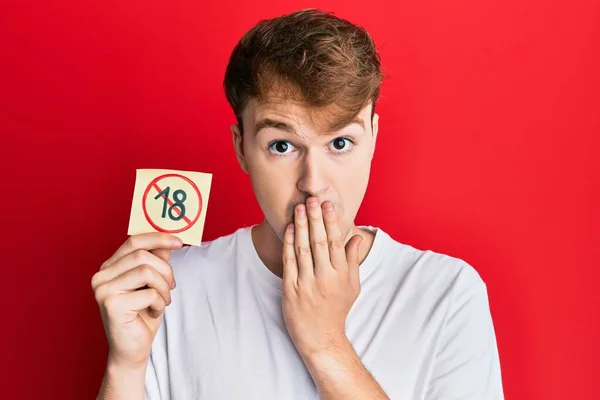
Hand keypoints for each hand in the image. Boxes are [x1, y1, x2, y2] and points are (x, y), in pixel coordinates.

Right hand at [91, 233, 182, 369]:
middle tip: (172, 286)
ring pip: (147, 272)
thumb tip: (169, 239)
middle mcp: (101, 276)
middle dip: (165, 270)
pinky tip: (153, 312)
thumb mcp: (153, 283)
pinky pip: (149, 293)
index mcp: (109, 268)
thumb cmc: (142, 315)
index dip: (158, 238)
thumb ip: (156, 260)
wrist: (131, 350)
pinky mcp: (112, 305)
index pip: (133, 241)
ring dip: (163, 288)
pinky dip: (159, 303)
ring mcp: (103, 290)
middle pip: (142, 255)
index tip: (179, 241)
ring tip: (162, 301)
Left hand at [281, 197, 362, 358]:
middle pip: (318, 241)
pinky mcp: (290, 290)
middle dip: (315, 218)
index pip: (335, 242)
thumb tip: (357, 236)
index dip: (331, 221)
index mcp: (342, 275)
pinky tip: (289, 229)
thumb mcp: (353, 286)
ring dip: (301, 226)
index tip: (327, 204)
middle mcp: (325, 277)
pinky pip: (288, 262)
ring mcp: (306, 283)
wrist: (321, 337)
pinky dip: (288, 243)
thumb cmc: (337, 309)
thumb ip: (354, 260)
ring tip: (299, 208)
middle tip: (311, 199)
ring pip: (302, 248)